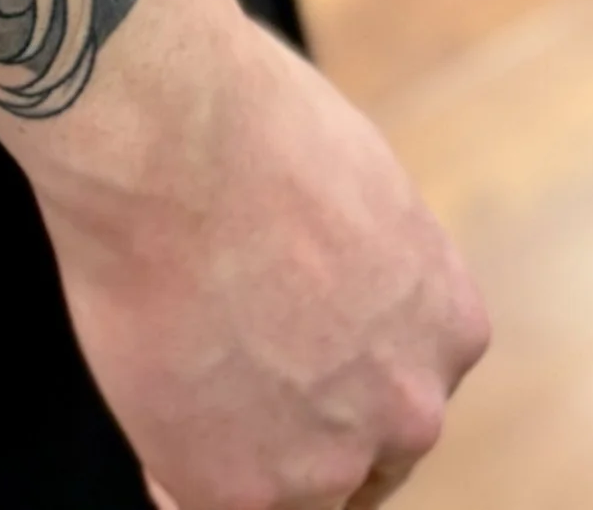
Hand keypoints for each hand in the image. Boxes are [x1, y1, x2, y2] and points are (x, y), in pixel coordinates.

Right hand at [32, 0, 488, 509]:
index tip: (287, 357)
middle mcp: (411, 408)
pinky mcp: (241, 490)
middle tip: (224, 379)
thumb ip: (361, 264)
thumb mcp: (355, 184)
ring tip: (172, 371)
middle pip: (357, 452)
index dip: (335, 375)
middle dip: (294, 422)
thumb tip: (323, 275)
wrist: (168, 133)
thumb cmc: (243, 120)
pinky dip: (166, 462)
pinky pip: (196, 498)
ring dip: (231, 445)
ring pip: (283, 487)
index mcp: (447, 325)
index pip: (399, 387)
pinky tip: (146, 389)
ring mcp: (330, 459)